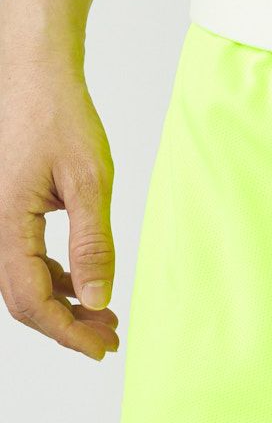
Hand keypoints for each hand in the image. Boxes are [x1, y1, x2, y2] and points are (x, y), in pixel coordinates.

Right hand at [0, 51, 118, 358]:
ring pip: (24, 283)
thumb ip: (94, 244)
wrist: (34, 73)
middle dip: (67, 326)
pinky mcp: (7, 213)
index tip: (103, 348)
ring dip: (64, 306)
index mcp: (7, 222)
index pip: (31, 300)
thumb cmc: (59, 116)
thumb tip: (98, 299)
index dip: (67, 332)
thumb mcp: (90, 182)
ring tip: (106, 317)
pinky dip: (57, 281)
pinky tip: (87, 285)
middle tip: (110, 338)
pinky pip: (25, 261)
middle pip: (23, 300)